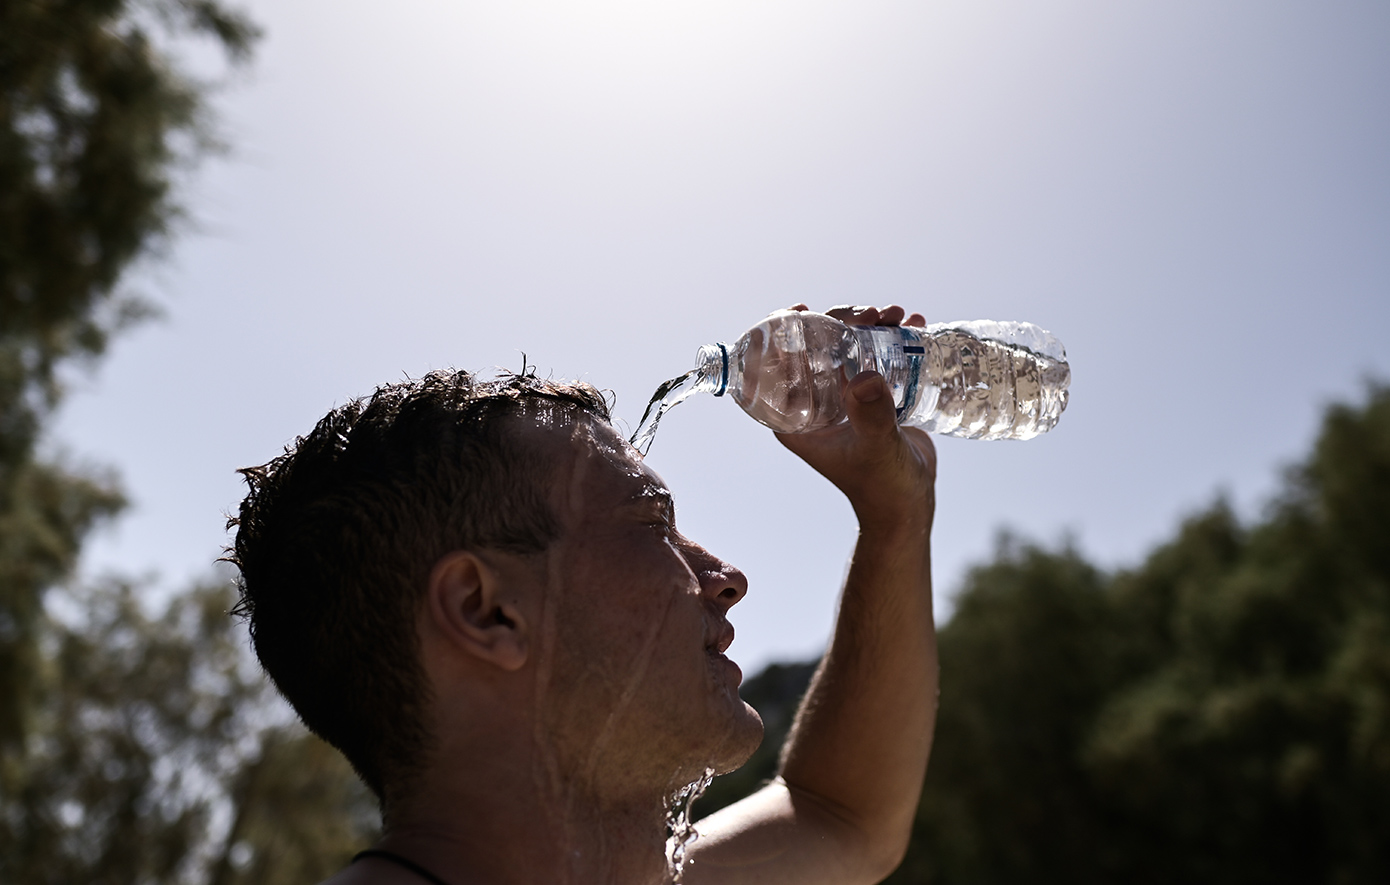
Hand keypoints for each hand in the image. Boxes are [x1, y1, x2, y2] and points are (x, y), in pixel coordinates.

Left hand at [773, 304, 936, 535]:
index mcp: (796, 419)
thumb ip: (871, 416)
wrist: (910, 502)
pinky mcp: (870, 396)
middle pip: (814, 348)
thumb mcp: (875, 448)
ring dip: (868, 325)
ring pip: (846, 347)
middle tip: (870, 314)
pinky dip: (890, 338)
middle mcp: (815, 404)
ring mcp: (843, 398)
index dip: (780, 333)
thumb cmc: (883, 485)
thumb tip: (867, 377)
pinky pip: (872, 356)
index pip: (774, 368)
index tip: (800, 308)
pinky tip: (912, 325)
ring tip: (896, 316)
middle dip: (839, 321)